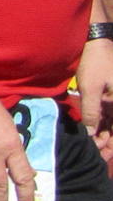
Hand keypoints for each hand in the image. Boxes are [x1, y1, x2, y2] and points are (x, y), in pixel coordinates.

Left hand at [78, 39, 112, 161]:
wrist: (95, 42)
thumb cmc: (95, 63)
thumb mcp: (90, 89)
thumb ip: (90, 112)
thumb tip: (90, 133)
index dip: (111, 147)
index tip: (101, 158)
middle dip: (107, 143)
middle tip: (95, 155)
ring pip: (111, 124)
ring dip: (102, 135)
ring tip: (92, 147)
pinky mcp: (108, 96)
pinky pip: (106, 115)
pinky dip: (99, 124)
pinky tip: (91, 132)